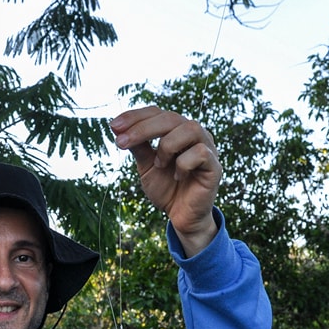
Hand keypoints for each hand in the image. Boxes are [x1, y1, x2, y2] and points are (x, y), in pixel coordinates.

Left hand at [110, 106, 220, 256]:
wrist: (180, 216)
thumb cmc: (166, 188)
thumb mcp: (146, 165)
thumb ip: (138, 146)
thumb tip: (117, 127)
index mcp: (177, 130)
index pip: (157, 112)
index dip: (135, 116)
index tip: (113, 126)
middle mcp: (194, 134)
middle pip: (171, 117)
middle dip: (143, 128)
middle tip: (121, 143)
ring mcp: (207, 148)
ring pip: (190, 128)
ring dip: (168, 145)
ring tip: (159, 164)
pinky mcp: (215, 166)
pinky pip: (200, 153)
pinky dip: (183, 164)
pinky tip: (178, 177)